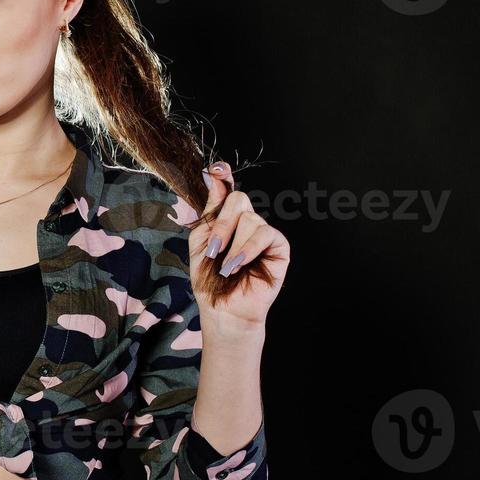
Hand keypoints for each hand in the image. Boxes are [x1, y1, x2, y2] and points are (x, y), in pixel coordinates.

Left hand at [186, 162, 290, 328]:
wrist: (223, 309)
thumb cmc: (210, 280)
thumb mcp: (200, 241)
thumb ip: (209, 211)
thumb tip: (215, 177)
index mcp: (227, 219)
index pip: (228, 189)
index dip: (224, 175)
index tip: (217, 170)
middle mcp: (247, 223)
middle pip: (239, 199)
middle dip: (222, 225)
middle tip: (213, 250)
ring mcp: (263, 234)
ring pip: (250, 218)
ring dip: (233, 245)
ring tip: (226, 267)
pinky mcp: (279, 248)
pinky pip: (265, 234)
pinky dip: (248, 249)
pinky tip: (239, 265)